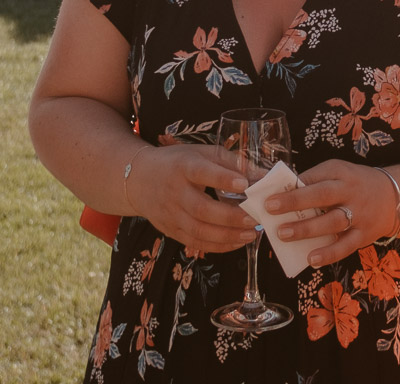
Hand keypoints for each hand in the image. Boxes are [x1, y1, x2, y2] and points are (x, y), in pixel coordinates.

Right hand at [129, 143, 259, 254]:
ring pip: (199, 231)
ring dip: (227, 236)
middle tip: (254, 218)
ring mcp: (171, 214)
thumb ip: (231, 162)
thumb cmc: (177, 163)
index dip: (223, 179)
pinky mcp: (170, 230)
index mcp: (183, 167)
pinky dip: (218, 246)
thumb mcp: (201, 153)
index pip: (202, 173)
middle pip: (201, 208)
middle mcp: (174, 192)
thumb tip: (262, 174)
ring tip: (250, 234)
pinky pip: (195, 243)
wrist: (137, 179)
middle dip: (230, 216)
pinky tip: (236, 242)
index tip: (244, 184)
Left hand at [264, 159, 399, 266]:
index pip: (314, 177)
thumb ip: (314, 182)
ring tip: (284, 234)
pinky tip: (311, 258)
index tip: (269, 196)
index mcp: (340, 172)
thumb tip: (282, 194)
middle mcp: (351, 191)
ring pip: (333, 221)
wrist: (392, 196)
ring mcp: (359, 214)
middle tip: (271, 209)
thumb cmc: (354, 184)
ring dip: (307, 229)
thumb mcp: (337, 173)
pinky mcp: (365, 235)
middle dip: (296, 202)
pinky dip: (329, 253)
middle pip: (323, 195)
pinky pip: (346, 245)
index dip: (292, 187)